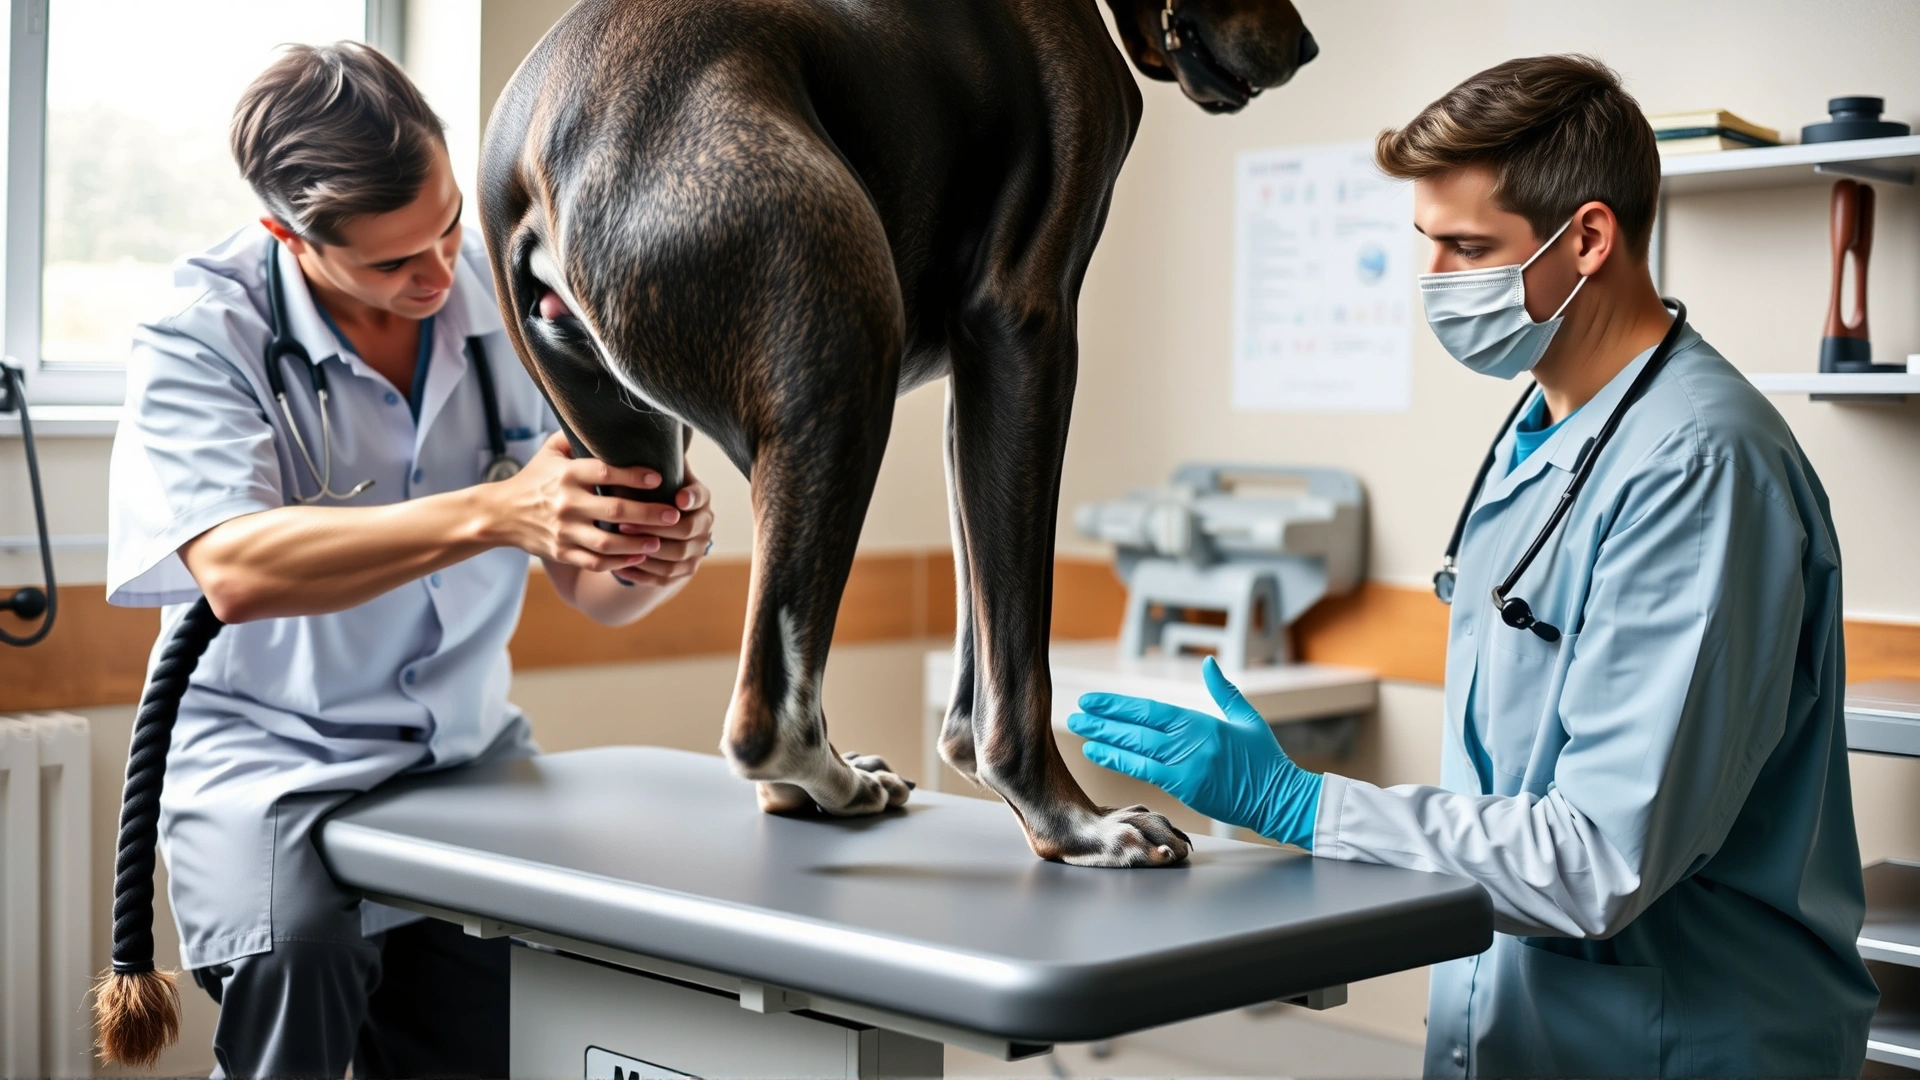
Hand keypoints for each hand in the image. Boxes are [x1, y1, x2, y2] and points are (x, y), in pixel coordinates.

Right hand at [481, 433, 681, 575]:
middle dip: (648, 514)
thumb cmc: (534, 478)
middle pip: (614, 511)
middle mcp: (566, 503)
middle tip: (673, 515)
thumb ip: (575, 437)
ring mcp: (564, 531)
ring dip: (637, 544)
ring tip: (659, 542)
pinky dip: (617, 563)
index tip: (658, 478)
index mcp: (567, 475)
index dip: (633, 476)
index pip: (604, 473)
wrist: (500, 513)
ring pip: (607, 542)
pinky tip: (637, 559)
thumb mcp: (549, 452)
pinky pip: (594, 562)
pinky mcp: (561, 552)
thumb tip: (603, 417)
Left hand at [607, 460, 712, 585]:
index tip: (676, 497)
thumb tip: (639, 433)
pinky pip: (664, 576)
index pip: (699, 497)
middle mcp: (704, 525)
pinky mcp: (684, 571)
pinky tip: (620, 564)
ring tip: (620, 542)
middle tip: (625, 522)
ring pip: (675, 557)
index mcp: (700, 499)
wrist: (663, 525)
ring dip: (646, 550)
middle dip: (654, 527)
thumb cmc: (652, 492)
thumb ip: (653, 457)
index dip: (690, 498)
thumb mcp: (658, 472)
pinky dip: (642, 572)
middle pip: (686, 530)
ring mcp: (697, 551)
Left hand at [1067, 657, 1322, 848]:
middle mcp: (1192, 739)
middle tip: (1076, 711)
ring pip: (1137, 746)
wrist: (1280, 797)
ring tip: (1079, 729)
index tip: (1095, 699)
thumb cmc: (1264, 760)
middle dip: (1104, 718)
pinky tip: (1097, 752)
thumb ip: (1224, 691)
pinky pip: (1145, 771)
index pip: (1152, 709)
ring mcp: (1188, 763)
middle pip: (1138, 725)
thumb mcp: (1247, 719)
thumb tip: (1208, 663)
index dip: (1120, 703)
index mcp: (1203, 721)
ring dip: (1105, 737)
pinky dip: (1119, 760)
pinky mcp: (1187, 786)